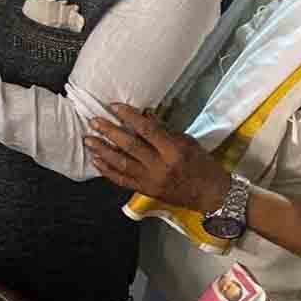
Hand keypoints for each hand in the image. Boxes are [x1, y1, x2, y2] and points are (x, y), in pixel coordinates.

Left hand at [84, 103, 231, 212]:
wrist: (211, 194)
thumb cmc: (201, 164)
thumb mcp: (187, 142)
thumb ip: (163, 130)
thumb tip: (143, 114)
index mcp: (173, 151)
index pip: (147, 130)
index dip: (129, 116)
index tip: (114, 106)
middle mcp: (160, 166)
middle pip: (129, 146)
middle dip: (109, 132)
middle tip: (94, 121)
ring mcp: (150, 180)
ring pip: (121, 164)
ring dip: (102, 150)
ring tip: (88, 139)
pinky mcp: (145, 191)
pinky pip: (121, 180)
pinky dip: (107, 170)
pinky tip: (96, 160)